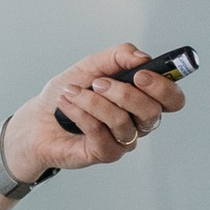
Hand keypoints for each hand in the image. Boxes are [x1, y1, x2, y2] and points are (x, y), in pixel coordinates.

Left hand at [2, 43, 186, 180]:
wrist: (37, 119)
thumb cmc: (68, 93)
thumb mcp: (92, 65)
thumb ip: (119, 56)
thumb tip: (142, 57)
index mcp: (143, 98)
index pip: (173, 99)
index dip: (164, 87)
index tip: (141, 74)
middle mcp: (139, 122)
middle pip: (152, 112)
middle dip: (125, 94)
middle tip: (100, 82)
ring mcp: (124, 140)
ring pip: (123, 122)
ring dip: (94, 102)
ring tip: (73, 92)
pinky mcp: (105, 153)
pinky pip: (100, 133)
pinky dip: (81, 113)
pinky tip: (67, 104)